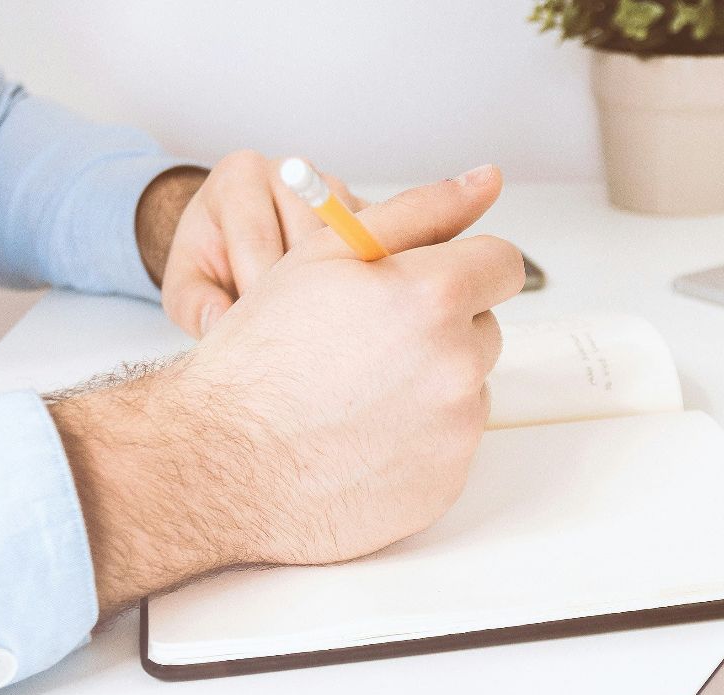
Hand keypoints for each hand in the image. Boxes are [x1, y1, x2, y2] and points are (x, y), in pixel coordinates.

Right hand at [51, 166, 522, 617]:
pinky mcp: (446, 484)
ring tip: (356, 394)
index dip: (462, 268)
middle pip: (484, 329)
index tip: (431, 283)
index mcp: (433, 296)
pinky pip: (451, 447)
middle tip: (367, 344)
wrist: (221, 462)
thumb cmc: (262, 356)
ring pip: (468, 389)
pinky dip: (417, 440)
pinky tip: (360, 438)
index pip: (502, 264)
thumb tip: (486, 180)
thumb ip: (419, 211)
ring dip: (430, 385)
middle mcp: (457, 365)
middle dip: (440, 329)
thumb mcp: (326, 255)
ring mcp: (455, 432)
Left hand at [151, 150, 364, 337]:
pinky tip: (343, 312)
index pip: (256, 235)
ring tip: (317, 325)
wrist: (238, 239)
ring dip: (336, 289)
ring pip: (348, 245)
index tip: (259, 333)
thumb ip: (194, 304)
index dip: (258, 291)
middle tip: (291, 335)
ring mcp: (334, 188)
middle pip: (308, 238)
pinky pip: (376, 249)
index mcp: (239, 176)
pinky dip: (363, 283)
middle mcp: (291, 170)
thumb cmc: (211, 261)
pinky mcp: (366, 211)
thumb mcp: (185, 284)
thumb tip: (219, 323)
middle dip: (299, 292)